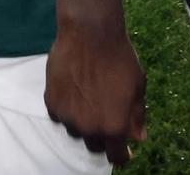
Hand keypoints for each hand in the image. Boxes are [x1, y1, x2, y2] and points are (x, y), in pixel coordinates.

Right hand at [45, 23, 146, 165]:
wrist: (90, 32)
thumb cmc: (119, 58)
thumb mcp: (138, 87)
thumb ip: (137, 116)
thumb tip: (137, 137)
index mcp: (114, 126)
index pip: (115, 156)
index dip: (121, 155)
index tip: (122, 150)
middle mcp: (89, 127)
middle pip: (94, 145)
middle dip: (102, 136)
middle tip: (105, 116)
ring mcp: (67, 116)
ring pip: (76, 130)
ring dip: (83, 122)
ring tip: (88, 99)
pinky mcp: (51, 102)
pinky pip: (59, 115)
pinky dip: (67, 109)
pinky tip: (73, 91)